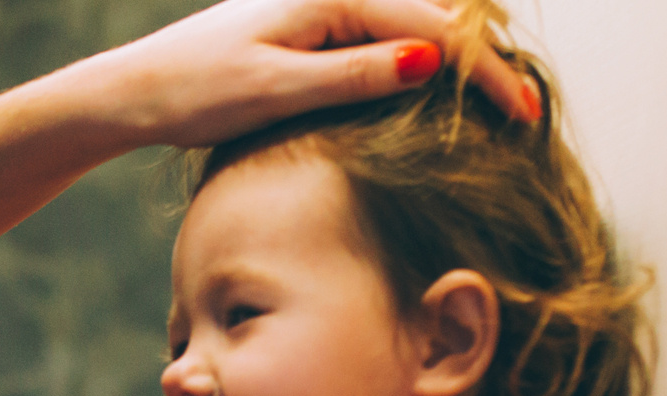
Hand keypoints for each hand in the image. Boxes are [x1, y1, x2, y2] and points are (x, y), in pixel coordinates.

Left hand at [66, 0, 537, 147]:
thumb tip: (431, 63)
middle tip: (528, 115)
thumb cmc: (197, 92)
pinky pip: (379, 41)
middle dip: (479, 65)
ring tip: (497, 108)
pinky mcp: (309, 29)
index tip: (526, 114)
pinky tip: (434, 95)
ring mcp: (322, 7)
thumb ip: (356, 76)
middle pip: (431, 21)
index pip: (432, 32)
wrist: (138, 92)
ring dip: (451, 67)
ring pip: (408, 30)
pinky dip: (413, 66)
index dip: (483, 76)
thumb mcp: (280, 91)